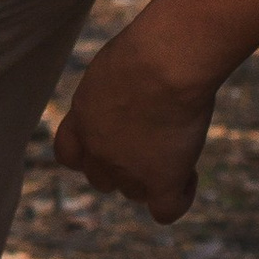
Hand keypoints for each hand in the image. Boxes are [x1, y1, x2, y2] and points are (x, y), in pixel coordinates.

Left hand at [51, 15, 220, 225]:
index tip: (117, 135)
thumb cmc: (149, 46)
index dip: (90, 152)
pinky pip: (166, 211)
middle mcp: (98, 150)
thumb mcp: (120, 63)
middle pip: (103, 179)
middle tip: (156, 136)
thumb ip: (119, 88)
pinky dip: (180, 198)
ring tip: (180, 145)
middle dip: (124, 165)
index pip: (69, 154)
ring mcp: (127, 171)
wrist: (165, 62)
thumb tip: (141, 89)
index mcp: (82, 118)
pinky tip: (189, 176)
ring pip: (134, 193)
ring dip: (154, 177)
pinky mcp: (161, 182)